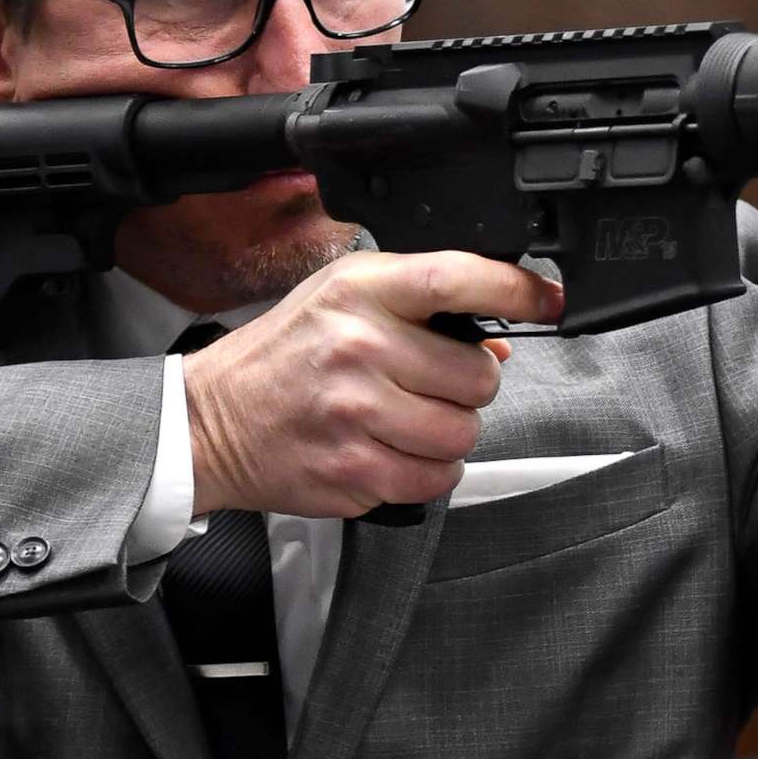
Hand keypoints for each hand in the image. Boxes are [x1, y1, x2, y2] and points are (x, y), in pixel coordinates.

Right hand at [183, 251, 563, 517]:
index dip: (515, 290)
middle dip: (465, 386)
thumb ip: (420, 308)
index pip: (456, 278)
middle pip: (476, 377)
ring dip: (447, 433)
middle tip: (427, 384)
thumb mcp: (343, 299)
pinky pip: (433, 479)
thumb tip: (496, 345)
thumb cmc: (283, 354)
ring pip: (461, 434)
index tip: (547, 301)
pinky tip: (393, 450)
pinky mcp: (351, 470)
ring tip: (406, 420)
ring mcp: (354, 413)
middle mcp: (358, 347)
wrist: (210, 419)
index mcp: (360, 291)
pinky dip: (427, 472)